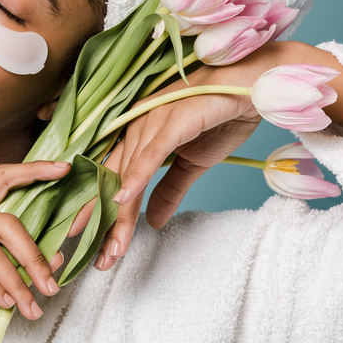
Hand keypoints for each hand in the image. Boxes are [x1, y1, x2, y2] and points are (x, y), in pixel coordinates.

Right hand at [0, 160, 69, 342]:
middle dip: (34, 256)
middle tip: (52, 287)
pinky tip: (3, 303)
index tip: (66, 169)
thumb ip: (15, 265)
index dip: (34, 171)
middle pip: (5, 220)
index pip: (1, 179)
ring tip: (29, 307)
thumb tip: (58, 257)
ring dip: (16, 281)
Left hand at [80, 42, 287, 268]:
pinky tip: (124, 200)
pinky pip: (149, 153)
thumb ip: (169, 191)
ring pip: (127, 173)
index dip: (102, 215)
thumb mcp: (192, 164)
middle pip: (111, 180)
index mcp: (137, 135)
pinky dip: (136, 177)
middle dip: (100, 222)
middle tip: (91, 257)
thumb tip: (154, 222)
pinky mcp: (171, 119)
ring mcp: (150, 120)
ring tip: (112, 248)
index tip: (94, 248)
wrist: (252, 86)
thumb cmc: (220, 115)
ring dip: (119, 214)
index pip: (112, 180)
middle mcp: (135, 126)